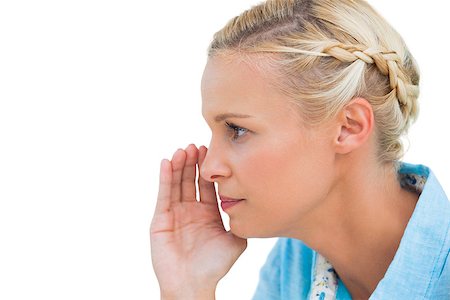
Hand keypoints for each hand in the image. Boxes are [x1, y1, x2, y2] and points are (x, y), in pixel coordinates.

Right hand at [150, 144, 246, 298]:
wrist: (193, 284)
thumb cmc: (214, 266)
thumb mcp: (235, 240)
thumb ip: (240, 220)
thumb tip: (250, 204)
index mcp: (208, 213)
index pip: (207, 185)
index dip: (209, 169)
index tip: (211, 151)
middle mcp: (191, 210)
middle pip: (191, 180)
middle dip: (194, 163)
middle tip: (196, 146)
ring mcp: (175, 213)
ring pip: (176, 184)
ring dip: (179, 166)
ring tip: (183, 150)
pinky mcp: (161, 219)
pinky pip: (164, 195)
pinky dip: (165, 178)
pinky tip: (166, 162)